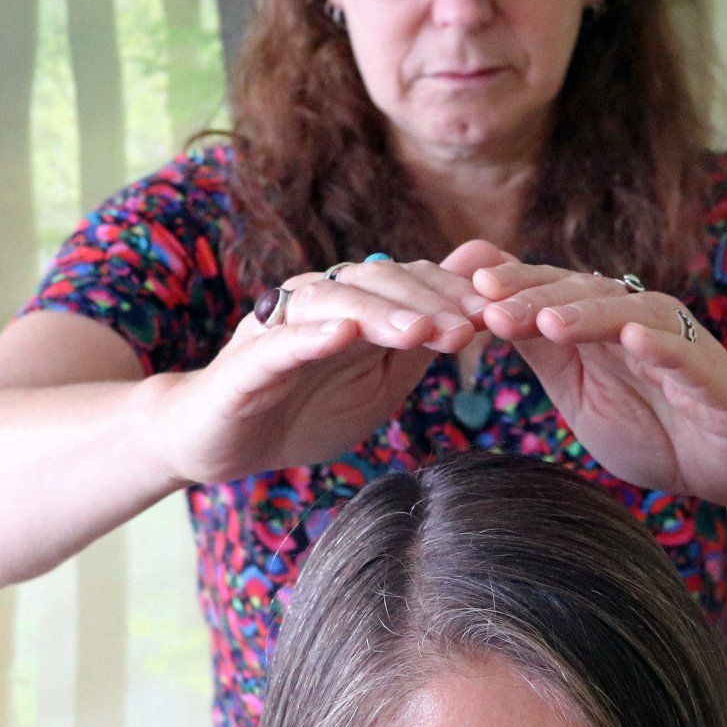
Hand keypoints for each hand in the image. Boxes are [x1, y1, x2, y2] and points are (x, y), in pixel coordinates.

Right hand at [163, 257, 480, 483]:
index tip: (506, 314)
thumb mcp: (380, 384)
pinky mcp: (248, 361)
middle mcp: (320, 302)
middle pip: (382, 283)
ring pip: (339, 304)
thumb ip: (421, 346)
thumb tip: (481, 314)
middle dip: (433, 303)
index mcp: (357, 306)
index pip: (413, 284)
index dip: (458, 296)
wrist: (220, 442)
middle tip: (476, 325)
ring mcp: (282, 326)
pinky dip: (312, 335)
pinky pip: (282, 342)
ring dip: (386, 314)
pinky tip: (345, 336)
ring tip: (426, 332)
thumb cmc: (305, 410)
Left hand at [463, 254, 726, 506]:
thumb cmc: (653, 425)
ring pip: (631, 314)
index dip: (510, 285)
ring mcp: (678, 345)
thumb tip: (480, 306)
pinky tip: (633, 338)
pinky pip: (686, 355)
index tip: (461, 284)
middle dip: (534, 295)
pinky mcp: (713, 378)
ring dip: (588, 314)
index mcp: (602, 324)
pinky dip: (662, 344)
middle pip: (583, 293)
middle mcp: (640, 320)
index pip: (551, 292)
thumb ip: (541, 348)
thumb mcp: (580, 388)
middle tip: (487, 300)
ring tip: (547, 320)